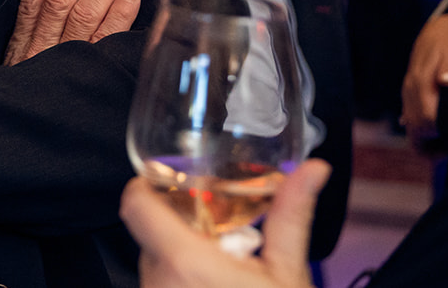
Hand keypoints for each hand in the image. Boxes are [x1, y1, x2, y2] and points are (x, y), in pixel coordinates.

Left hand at [119, 161, 328, 287]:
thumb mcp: (286, 273)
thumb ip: (291, 215)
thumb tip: (312, 170)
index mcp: (184, 263)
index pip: (135, 205)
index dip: (147, 186)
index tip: (169, 182)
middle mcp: (159, 285)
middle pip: (152, 237)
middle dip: (185, 233)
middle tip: (223, 240)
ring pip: (157, 269)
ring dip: (184, 267)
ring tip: (225, 278)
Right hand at [400, 13, 447, 151]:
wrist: (434, 32)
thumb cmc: (447, 44)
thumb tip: (447, 81)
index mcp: (421, 83)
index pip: (425, 119)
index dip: (436, 137)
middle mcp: (410, 90)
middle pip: (413, 127)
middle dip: (427, 145)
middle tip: (447, 152)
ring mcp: (408, 91)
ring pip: (409, 124)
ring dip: (423, 139)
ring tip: (442, 148)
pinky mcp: (409, 92)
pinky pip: (409, 116)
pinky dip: (418, 129)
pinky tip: (433, 136)